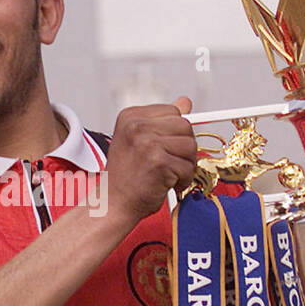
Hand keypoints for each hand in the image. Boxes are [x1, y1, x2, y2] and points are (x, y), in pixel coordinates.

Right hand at [102, 97, 198, 224]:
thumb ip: (162, 121)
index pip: (173, 111)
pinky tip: (167, 184)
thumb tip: (185, 102)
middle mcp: (136, 126)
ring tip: (168, 174)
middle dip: (184, 148)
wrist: (113, 203)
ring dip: (186, 165)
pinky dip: (183, 180)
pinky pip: (188, 167)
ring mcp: (147, 143)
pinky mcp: (158, 162)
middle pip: (185, 126)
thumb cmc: (126, 176)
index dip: (175, 133)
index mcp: (131, 116)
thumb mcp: (140, 140)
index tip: (165, 147)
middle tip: (170, 163)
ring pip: (190, 146)